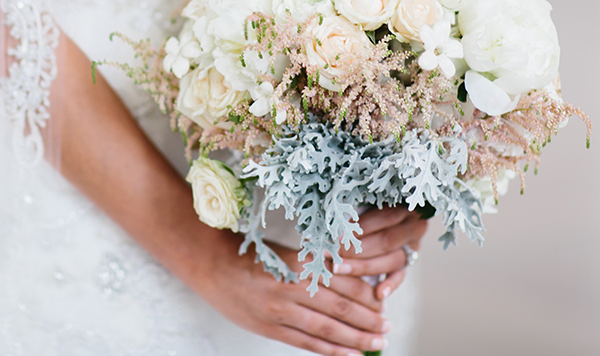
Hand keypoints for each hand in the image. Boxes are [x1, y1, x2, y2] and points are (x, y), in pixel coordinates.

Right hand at [192, 232, 390, 355]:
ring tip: (377, 343)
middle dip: (368, 319)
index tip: (382, 301)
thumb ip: (315, 266)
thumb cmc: (251, 257)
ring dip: (356, 338)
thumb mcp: (286, 253)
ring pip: (327, 329)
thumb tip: (351, 278)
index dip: (366, 295)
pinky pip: (307, 343)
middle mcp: (292, 287)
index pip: (343, 282)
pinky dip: (331, 351)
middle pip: (340, 307)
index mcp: (299, 263)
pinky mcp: (271, 328)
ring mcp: (281, 310)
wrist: (212, 266)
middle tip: (387, 326)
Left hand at [331, 206, 427, 300]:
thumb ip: (358, 211)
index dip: (358, 227)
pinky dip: (390, 285)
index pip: (382, 218)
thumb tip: (333, 221)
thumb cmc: (372, 205)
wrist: (398, 214)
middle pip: (386, 241)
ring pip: (392, 260)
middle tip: (331, 256)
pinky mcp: (410, 264)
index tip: (334, 236)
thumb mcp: (369, 203)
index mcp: (405, 208)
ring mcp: (413, 247)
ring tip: (339, 270)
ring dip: (363, 267)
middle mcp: (414, 228)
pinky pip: (401, 276)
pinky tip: (378, 294)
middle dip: (356, 250)